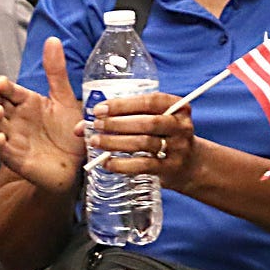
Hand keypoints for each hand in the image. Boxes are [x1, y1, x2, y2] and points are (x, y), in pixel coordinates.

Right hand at [0, 36, 82, 194]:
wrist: (77, 165)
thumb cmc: (68, 132)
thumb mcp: (64, 100)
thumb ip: (56, 72)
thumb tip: (52, 39)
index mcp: (26, 103)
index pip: (9, 91)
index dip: (3, 87)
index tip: (1, 82)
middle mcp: (16, 119)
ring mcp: (13, 138)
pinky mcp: (15, 158)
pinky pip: (1, 151)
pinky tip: (0, 138)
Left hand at [84, 89, 199, 188]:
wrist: (188, 164)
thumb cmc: (161, 135)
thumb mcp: (151, 120)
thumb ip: (121, 118)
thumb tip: (80, 127)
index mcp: (178, 107)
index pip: (150, 101)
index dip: (123, 105)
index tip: (100, 109)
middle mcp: (181, 126)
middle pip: (147, 122)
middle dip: (117, 124)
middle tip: (96, 126)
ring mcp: (178, 148)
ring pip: (144, 143)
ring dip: (116, 142)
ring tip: (97, 142)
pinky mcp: (170, 169)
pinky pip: (143, 165)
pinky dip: (122, 164)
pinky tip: (107, 163)